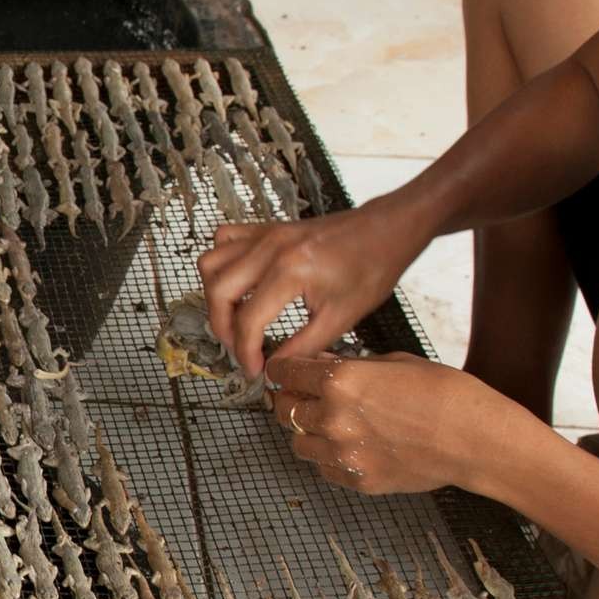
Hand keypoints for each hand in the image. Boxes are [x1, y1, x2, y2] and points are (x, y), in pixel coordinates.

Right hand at [196, 200, 428, 377]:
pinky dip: (221, 263)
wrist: (386, 230)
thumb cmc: (372, 267)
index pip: (248, 321)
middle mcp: (271, 248)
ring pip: (212, 264)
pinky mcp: (267, 229)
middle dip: (223, 329)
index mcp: (291, 271)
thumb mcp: (342, 317)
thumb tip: (276, 368)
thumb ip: (303, 347)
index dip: (245, 352)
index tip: (254, 369)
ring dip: (215, 296)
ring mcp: (266, 234)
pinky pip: (224, 240)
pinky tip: (237, 283)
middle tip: (240, 348)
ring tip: (233, 318)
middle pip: (220, 292)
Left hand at [268, 352, 542, 496]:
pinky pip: (323, 468)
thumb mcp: (396, 362)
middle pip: (283, 409)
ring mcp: (343, 454)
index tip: (284, 370)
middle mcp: (333, 418)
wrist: (477, 440)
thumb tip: (323, 362)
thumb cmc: (446, 394)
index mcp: (340, 381)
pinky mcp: (357, 480)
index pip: (285, 373)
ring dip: (306, 430)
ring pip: (297, 443)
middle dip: (290, 399)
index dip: (283, 369)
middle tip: (302, 395)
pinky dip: (328, 457)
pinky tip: (349, 445)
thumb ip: (351, 365)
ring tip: (329, 422)